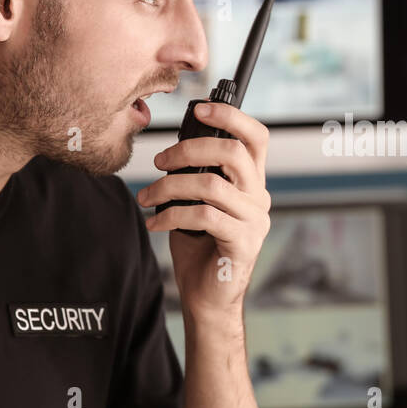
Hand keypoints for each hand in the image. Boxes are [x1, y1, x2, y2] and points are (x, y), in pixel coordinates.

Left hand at [136, 102, 270, 316]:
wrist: (207, 298)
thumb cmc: (199, 248)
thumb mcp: (197, 203)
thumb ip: (196, 176)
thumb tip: (174, 149)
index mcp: (252, 182)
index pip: (256, 137)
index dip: (231, 116)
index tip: (200, 109)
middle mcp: (259, 197)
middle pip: (233, 153)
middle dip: (188, 150)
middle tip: (159, 161)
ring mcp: (254, 221)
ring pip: (212, 185)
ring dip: (169, 186)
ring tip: (147, 197)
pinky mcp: (242, 243)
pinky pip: (204, 216)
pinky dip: (171, 215)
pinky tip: (154, 222)